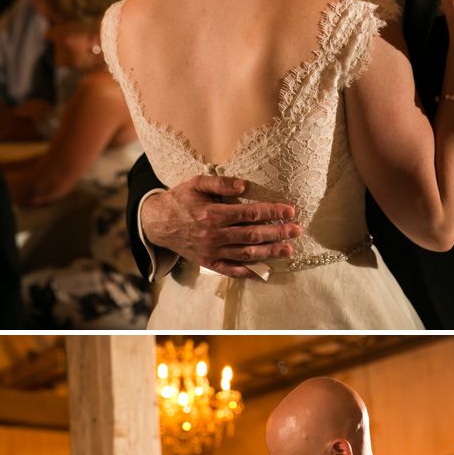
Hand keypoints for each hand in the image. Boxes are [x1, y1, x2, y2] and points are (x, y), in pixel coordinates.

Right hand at [139, 175, 302, 278]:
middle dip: (277, 233)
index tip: (289, 211)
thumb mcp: (197, 183)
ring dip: (270, 252)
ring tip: (289, 249)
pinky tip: (266, 270)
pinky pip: (231, 270)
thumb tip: (245, 185)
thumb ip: (220, 183)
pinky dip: (249, 272)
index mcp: (212, 214)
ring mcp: (211, 252)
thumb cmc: (181, 199)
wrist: (157, 223)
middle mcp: (213, 236)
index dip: (271, 212)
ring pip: (246, 253)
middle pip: (252, 235)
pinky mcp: (208, 262)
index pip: (249, 214)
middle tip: (296, 230)